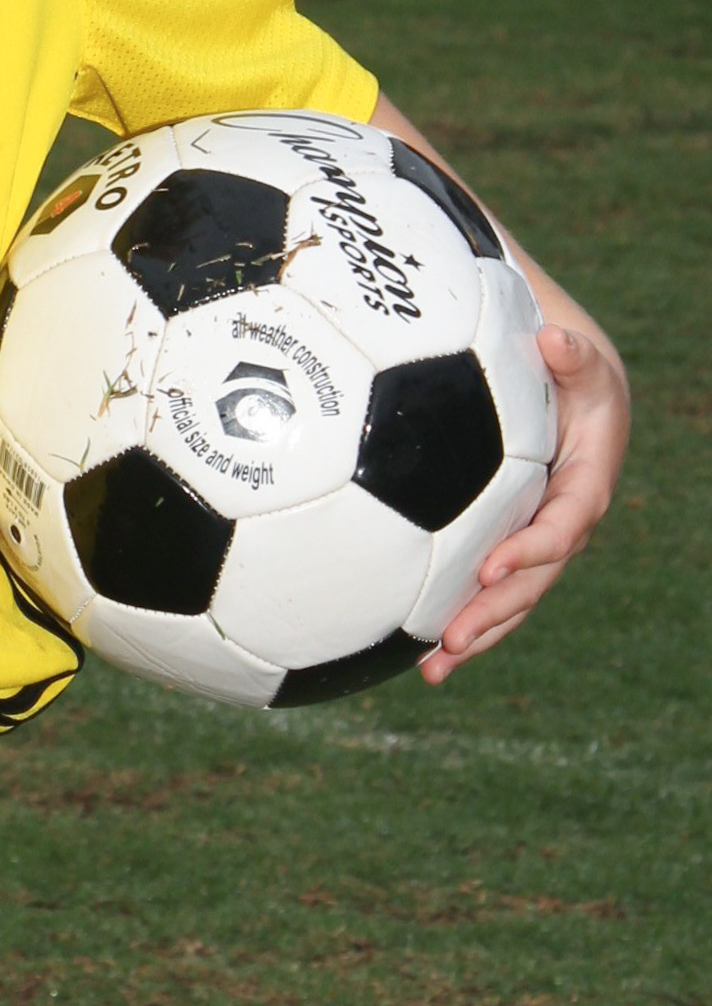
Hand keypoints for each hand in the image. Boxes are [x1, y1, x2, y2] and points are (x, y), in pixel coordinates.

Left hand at [419, 320, 628, 685]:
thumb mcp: (577, 356)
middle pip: (534, 579)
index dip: (530, 550)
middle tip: (453, 637)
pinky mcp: (507, 547)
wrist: (570, 390)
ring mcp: (535, 541)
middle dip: (496, 612)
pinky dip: (458, 620)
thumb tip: (554, 337)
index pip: (562, 526)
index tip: (490, 567)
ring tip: (433, 668)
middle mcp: (563, 523)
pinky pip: (488, 590)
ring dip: (476, 635)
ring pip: (511, 599)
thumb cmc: (567, 370)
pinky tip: (420, 657)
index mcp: (585, 484)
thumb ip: (572, 353)